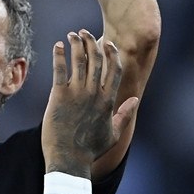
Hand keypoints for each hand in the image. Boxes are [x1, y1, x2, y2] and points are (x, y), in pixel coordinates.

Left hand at [42, 30, 138, 174]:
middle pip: (97, 60)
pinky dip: (59, 55)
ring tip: (71, 34)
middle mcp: (94, 94)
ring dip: (76, 44)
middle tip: (85, 33)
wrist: (69, 160)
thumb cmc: (90, 150)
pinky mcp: (59, 96)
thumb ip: (125, 115)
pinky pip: (60, 70)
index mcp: (108, 101)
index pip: (114, 69)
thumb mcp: (113, 134)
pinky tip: (58, 45)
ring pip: (79, 61)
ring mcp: (77, 94)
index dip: (112, 53)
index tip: (107, 43)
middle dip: (92, 42)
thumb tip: (135, 100)